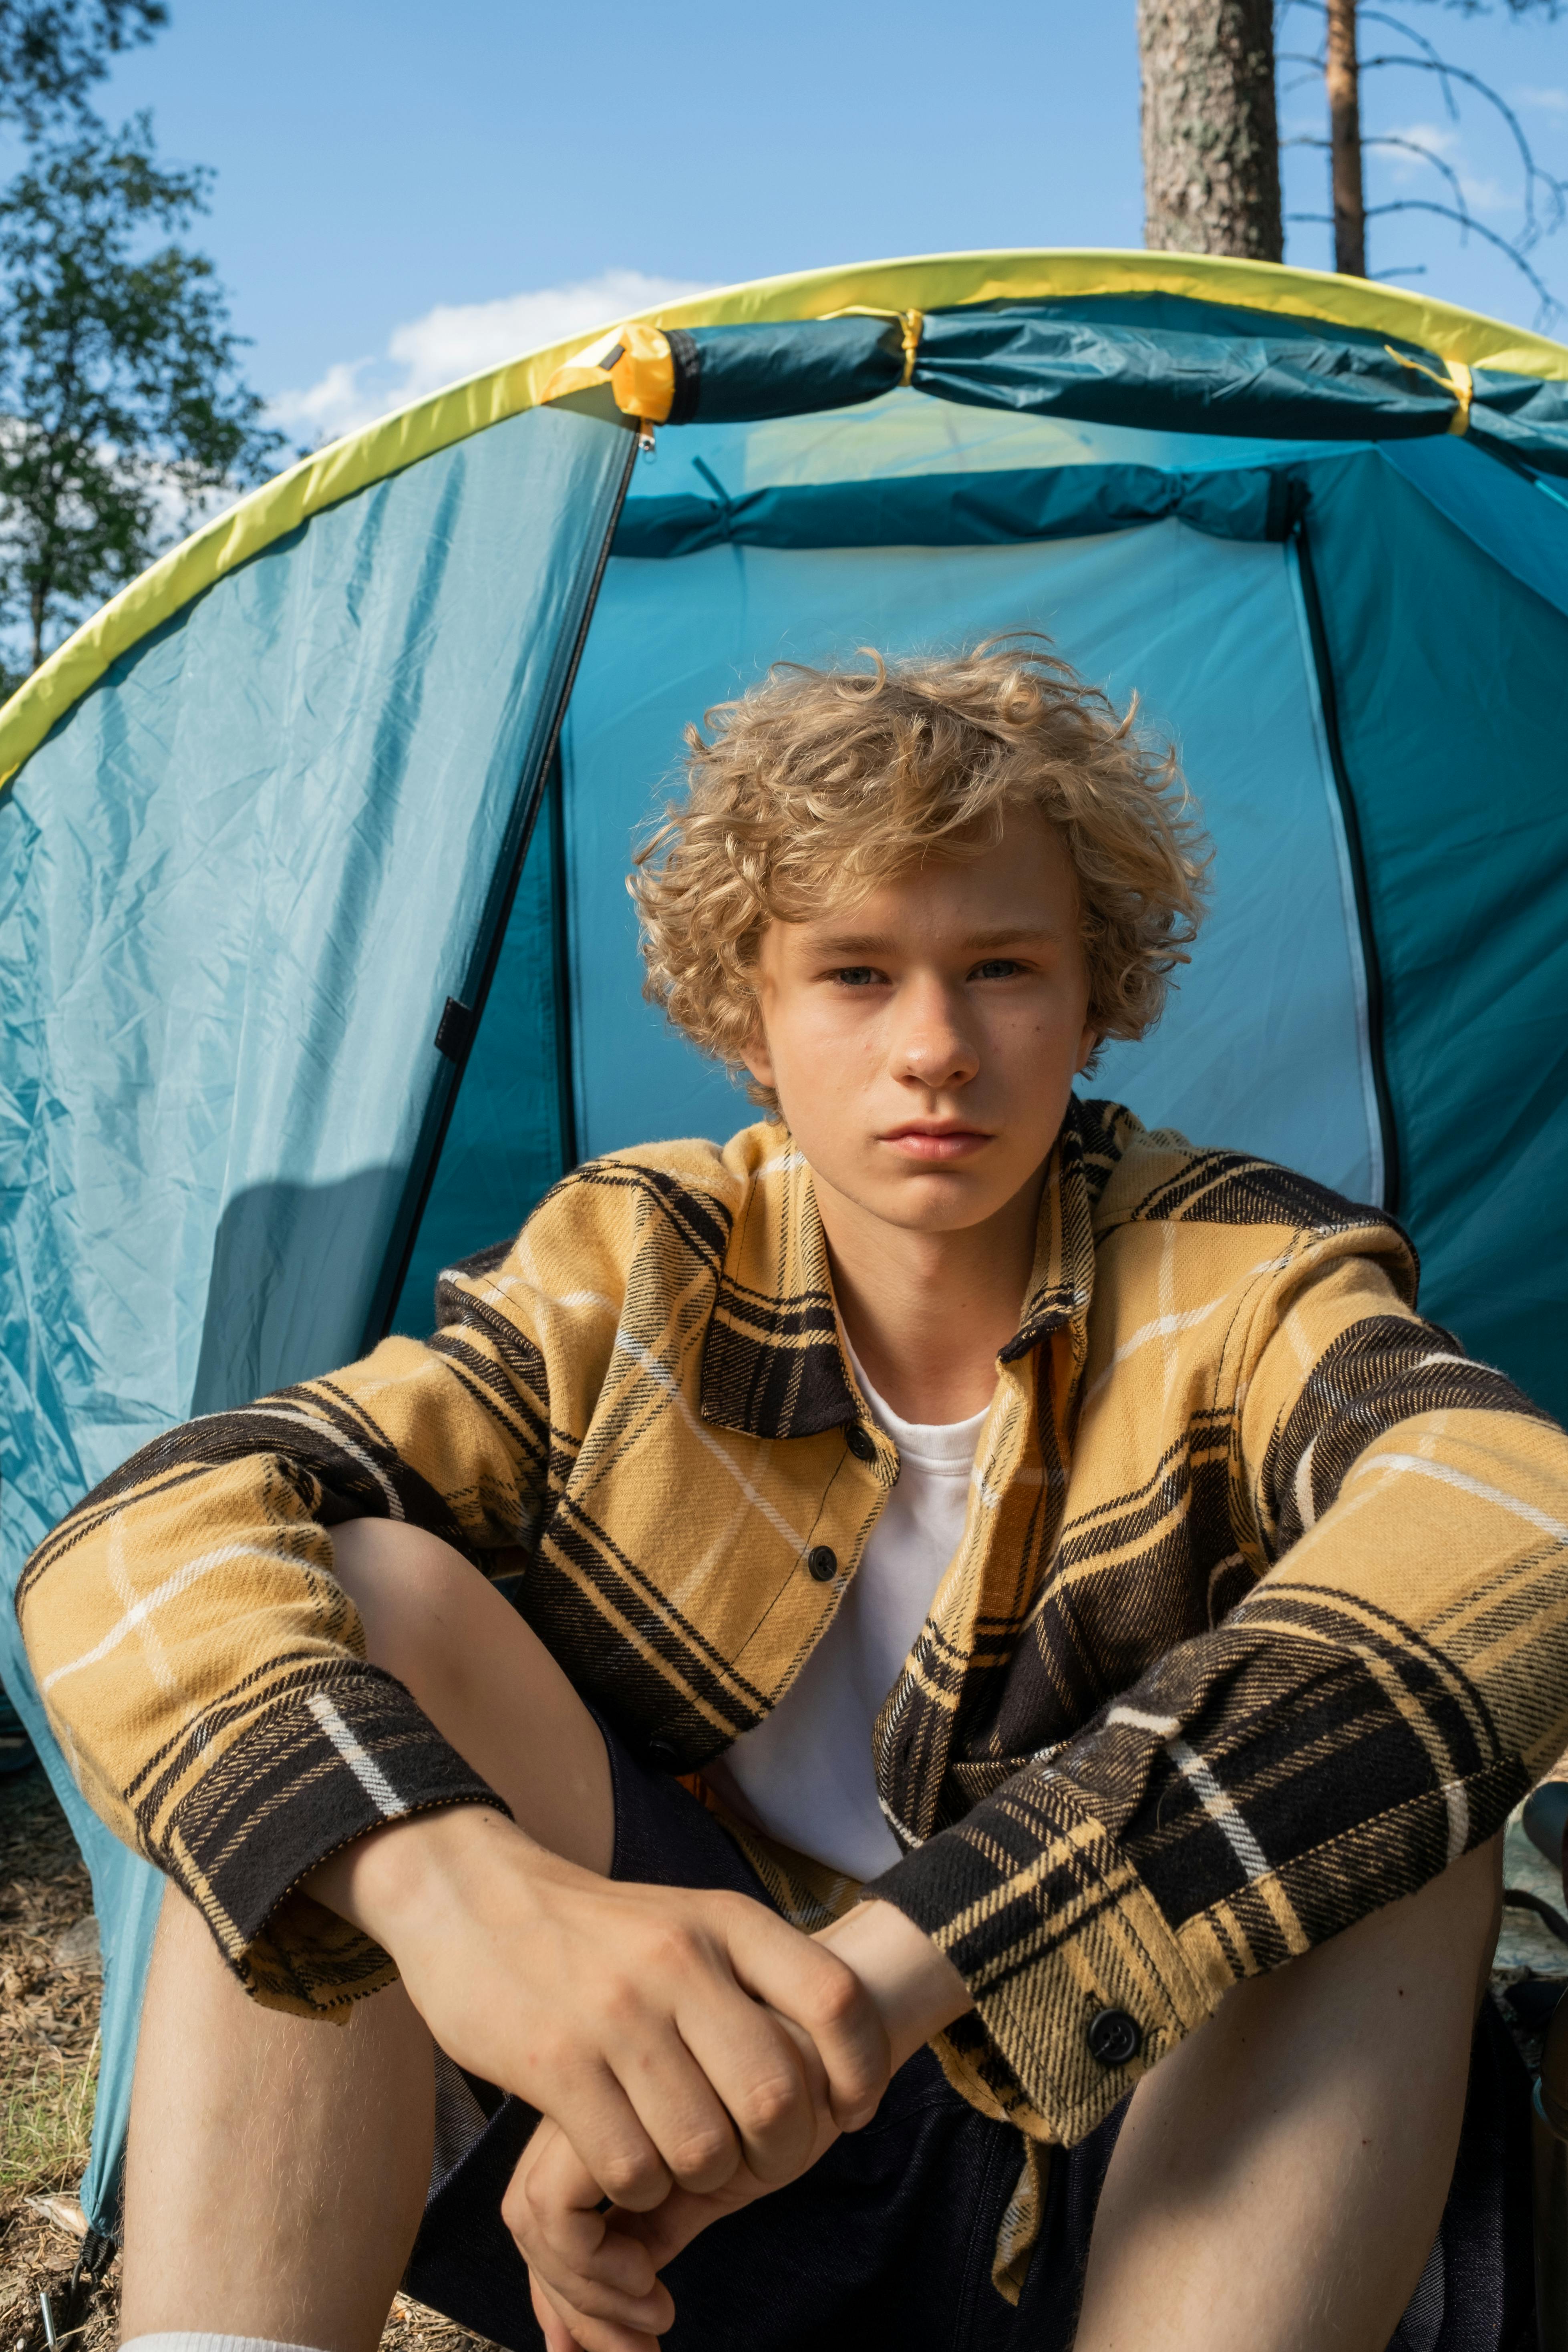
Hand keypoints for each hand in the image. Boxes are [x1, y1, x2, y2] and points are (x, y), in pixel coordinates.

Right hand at [305, 1804, 888, 2209]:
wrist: (469, 1895)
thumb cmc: (593, 1929)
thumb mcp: (687, 1920)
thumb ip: (754, 1971)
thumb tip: (837, 2049)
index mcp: (724, 1920)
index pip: (835, 1998)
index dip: (860, 2069)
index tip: (848, 2110)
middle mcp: (679, 1960)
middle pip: (776, 2096)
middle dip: (780, 2152)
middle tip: (758, 2160)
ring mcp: (615, 2013)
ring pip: (704, 2149)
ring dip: (703, 2177)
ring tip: (684, 2159)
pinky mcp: (554, 2065)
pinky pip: (631, 2169)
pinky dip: (639, 2189)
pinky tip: (627, 2162)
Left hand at [513, 2022, 841, 2351]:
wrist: (844, 2025)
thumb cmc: (788, 2092)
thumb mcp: (708, 2182)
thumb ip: (646, 2235)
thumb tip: (573, 2340)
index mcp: (603, 2097)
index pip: (537, 2203)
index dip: (565, 2285)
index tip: (625, 2341)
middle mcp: (589, 2086)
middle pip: (528, 2211)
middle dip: (572, 2303)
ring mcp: (595, 2085)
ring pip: (540, 2214)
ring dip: (591, 2297)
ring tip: (654, 2317)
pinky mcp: (613, 2104)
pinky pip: (565, 2206)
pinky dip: (599, 2269)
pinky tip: (653, 2286)